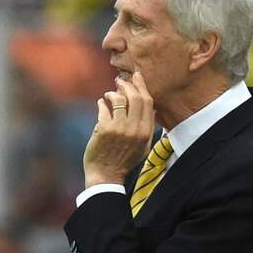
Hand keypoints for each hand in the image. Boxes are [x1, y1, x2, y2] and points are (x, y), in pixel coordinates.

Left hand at [84, 72, 155, 187]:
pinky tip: (101, 103)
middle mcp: (135, 129)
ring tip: (109, 94)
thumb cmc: (124, 160)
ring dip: (113, 93)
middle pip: (135, 97)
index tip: (136, 77)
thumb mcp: (143, 146)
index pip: (147, 102)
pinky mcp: (104, 129)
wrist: (107, 175)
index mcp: (146, 132)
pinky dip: (102, 103)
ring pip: (119, 99)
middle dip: (127, 85)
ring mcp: (119, 129)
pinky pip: (104, 108)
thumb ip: (149, 127)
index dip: (141, 87)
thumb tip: (151, 109)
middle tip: (119, 80)